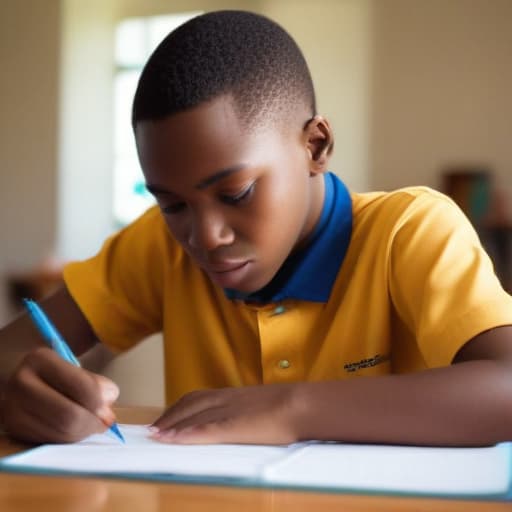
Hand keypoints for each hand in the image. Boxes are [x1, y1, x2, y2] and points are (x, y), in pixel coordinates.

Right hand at [1, 347, 118, 442]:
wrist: (19, 375)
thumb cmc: (54, 370)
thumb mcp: (73, 366)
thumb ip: (94, 383)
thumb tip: (108, 408)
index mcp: (41, 359)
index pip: (80, 386)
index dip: (99, 400)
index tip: (110, 401)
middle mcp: (22, 383)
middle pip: (69, 415)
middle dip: (93, 422)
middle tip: (106, 420)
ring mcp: (13, 409)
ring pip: (60, 432)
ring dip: (83, 432)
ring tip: (91, 423)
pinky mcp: (14, 428)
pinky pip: (51, 441)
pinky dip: (69, 438)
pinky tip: (74, 428)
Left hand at [151, 384, 304, 444]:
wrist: (302, 405)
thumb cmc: (289, 407)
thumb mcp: (261, 405)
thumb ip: (246, 410)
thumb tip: (240, 420)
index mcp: (233, 394)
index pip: (197, 397)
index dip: (178, 407)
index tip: (165, 418)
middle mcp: (226, 399)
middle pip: (190, 404)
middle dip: (169, 416)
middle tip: (152, 429)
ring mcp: (229, 411)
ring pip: (193, 415)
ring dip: (171, 425)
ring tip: (154, 435)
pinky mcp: (234, 426)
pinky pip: (205, 429)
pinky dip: (185, 434)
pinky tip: (172, 439)